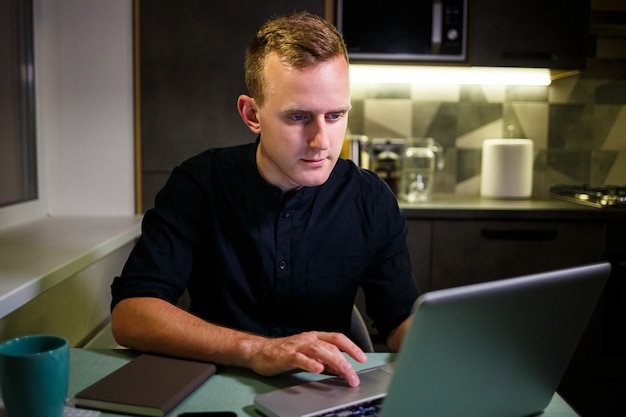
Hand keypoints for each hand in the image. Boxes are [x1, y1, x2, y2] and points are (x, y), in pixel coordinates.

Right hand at [247, 331, 367, 386]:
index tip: (362, 358)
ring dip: (335, 362)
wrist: (259, 351)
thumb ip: (324, 361)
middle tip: (354, 376)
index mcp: (315, 337)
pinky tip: (318, 369)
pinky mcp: (286, 356)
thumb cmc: (284, 353)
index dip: (352, 347)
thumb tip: (341, 369)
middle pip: (332, 346)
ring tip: (345, 372)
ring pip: (320, 351)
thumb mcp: (308, 355)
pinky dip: (310, 363)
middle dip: (346, 361)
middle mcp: (308, 339)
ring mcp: (298, 346)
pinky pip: (300, 359)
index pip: (338, 338)